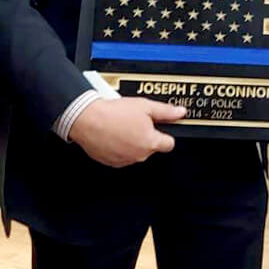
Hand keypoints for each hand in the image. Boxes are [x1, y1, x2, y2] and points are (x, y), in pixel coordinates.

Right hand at [68, 98, 186, 167]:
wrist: (87, 119)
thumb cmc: (113, 113)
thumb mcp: (144, 106)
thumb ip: (165, 111)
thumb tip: (180, 113)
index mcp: (150, 142)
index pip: (169, 144)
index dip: (166, 133)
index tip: (162, 127)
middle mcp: (139, 155)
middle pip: (151, 146)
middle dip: (146, 135)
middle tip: (136, 120)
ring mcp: (125, 160)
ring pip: (135, 151)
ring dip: (132, 141)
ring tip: (122, 125)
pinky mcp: (111, 162)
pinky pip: (121, 155)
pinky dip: (119, 146)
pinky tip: (113, 133)